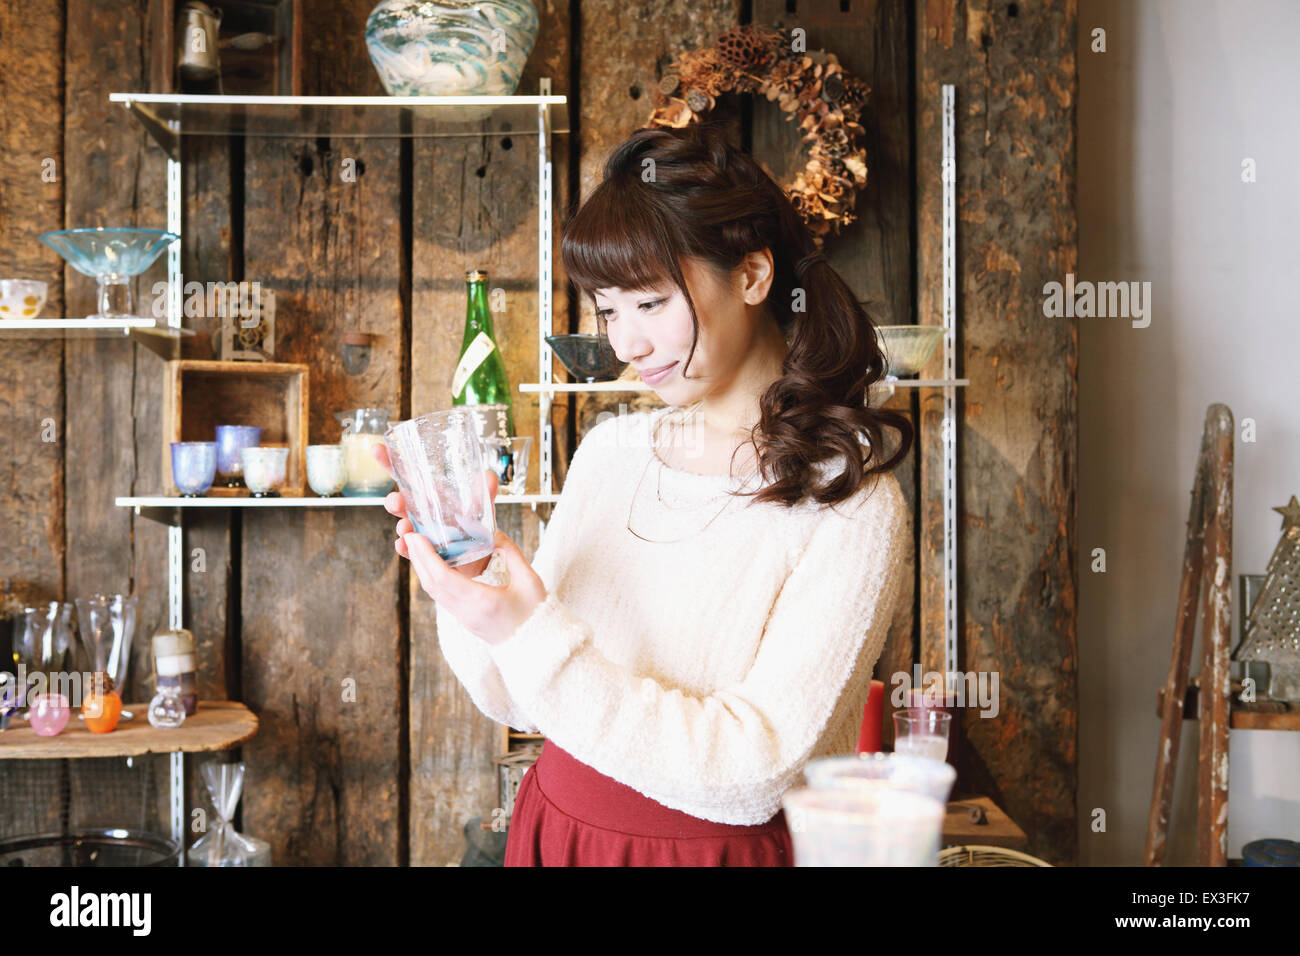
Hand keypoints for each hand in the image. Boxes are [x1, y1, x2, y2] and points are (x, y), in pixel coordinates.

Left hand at [373, 442, 548, 644]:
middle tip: (410, 536)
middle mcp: (466, 612)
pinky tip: (435, 564)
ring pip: (434, 592)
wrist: (536, 648)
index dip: (426, 556)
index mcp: (482, 602)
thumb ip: (511, 554)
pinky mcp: (465, 619)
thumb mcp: (530, 580)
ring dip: (423, 568)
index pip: (443, 578)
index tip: (416, 537)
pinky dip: (433, 578)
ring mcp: (463, 617)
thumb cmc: (537, 616)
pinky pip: (442, 596)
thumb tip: (494, 536)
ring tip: (419, 547)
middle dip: (418, 558)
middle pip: (431, 584)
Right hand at [374, 442, 496, 577]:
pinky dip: (405, 547)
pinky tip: (404, 545)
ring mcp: (420, 531)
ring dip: (401, 526)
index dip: (390, 462)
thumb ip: (485, 492)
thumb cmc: (474, 524)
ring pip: (403, 526)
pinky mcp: (423, 551)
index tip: (377, 449)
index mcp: (430, 494)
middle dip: (393, 501)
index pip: (407, 476)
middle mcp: (420, 512)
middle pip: (398, 501)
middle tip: (396, 501)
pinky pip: (410, 549)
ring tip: (405, 527)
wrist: (480, 554)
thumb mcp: (481, 505)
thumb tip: (489, 475)